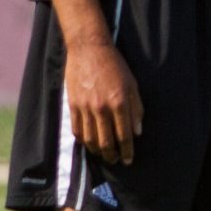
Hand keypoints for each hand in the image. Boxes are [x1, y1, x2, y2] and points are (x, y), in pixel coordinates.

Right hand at [65, 40, 141, 163]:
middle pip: (106, 142)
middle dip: (112, 155)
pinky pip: (77, 129)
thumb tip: (137, 132)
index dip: (127, 151)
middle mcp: (102, 108)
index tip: (128, 160)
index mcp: (120, 103)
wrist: (89, 49)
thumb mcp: (132, 85)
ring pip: (90, 139)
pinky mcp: (73, 105)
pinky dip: (83, 140)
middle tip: (115, 161)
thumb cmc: (114, 65)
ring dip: (97, 151)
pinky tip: (88, 143)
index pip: (124, 136)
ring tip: (103, 155)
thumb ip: (136, 109)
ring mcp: (85, 107)